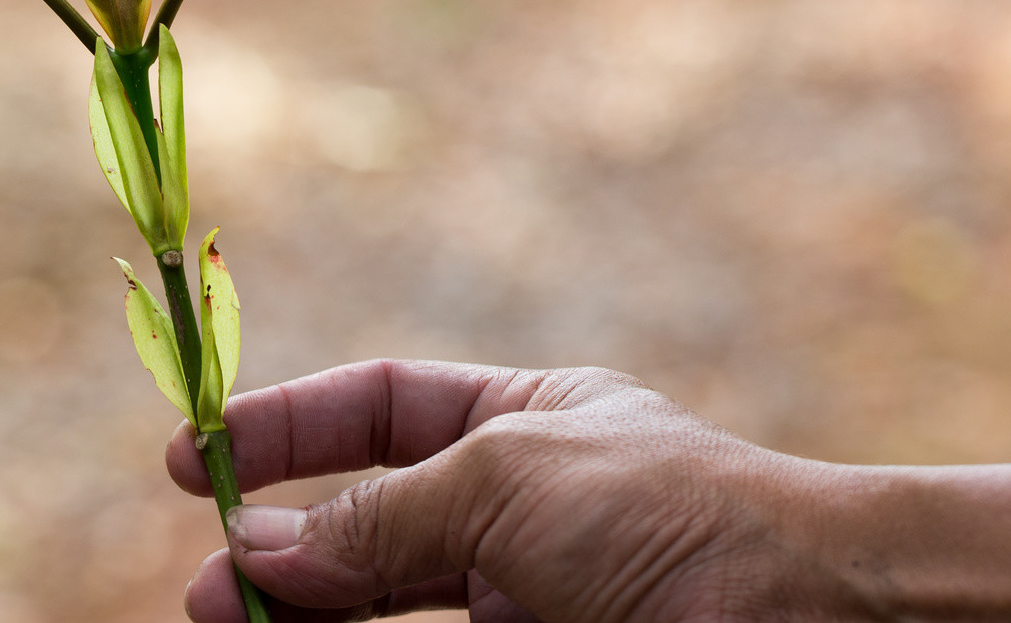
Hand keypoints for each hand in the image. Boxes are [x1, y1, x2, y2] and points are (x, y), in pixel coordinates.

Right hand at [164, 359, 864, 621]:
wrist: (810, 618)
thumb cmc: (674, 514)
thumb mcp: (508, 478)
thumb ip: (382, 512)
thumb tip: (260, 544)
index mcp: (524, 422)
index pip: (383, 409)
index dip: (290, 428)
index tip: (200, 458)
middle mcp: (518, 509)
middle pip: (370, 522)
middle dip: (284, 551)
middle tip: (208, 591)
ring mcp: (527, 596)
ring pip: (387, 608)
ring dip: (306, 618)